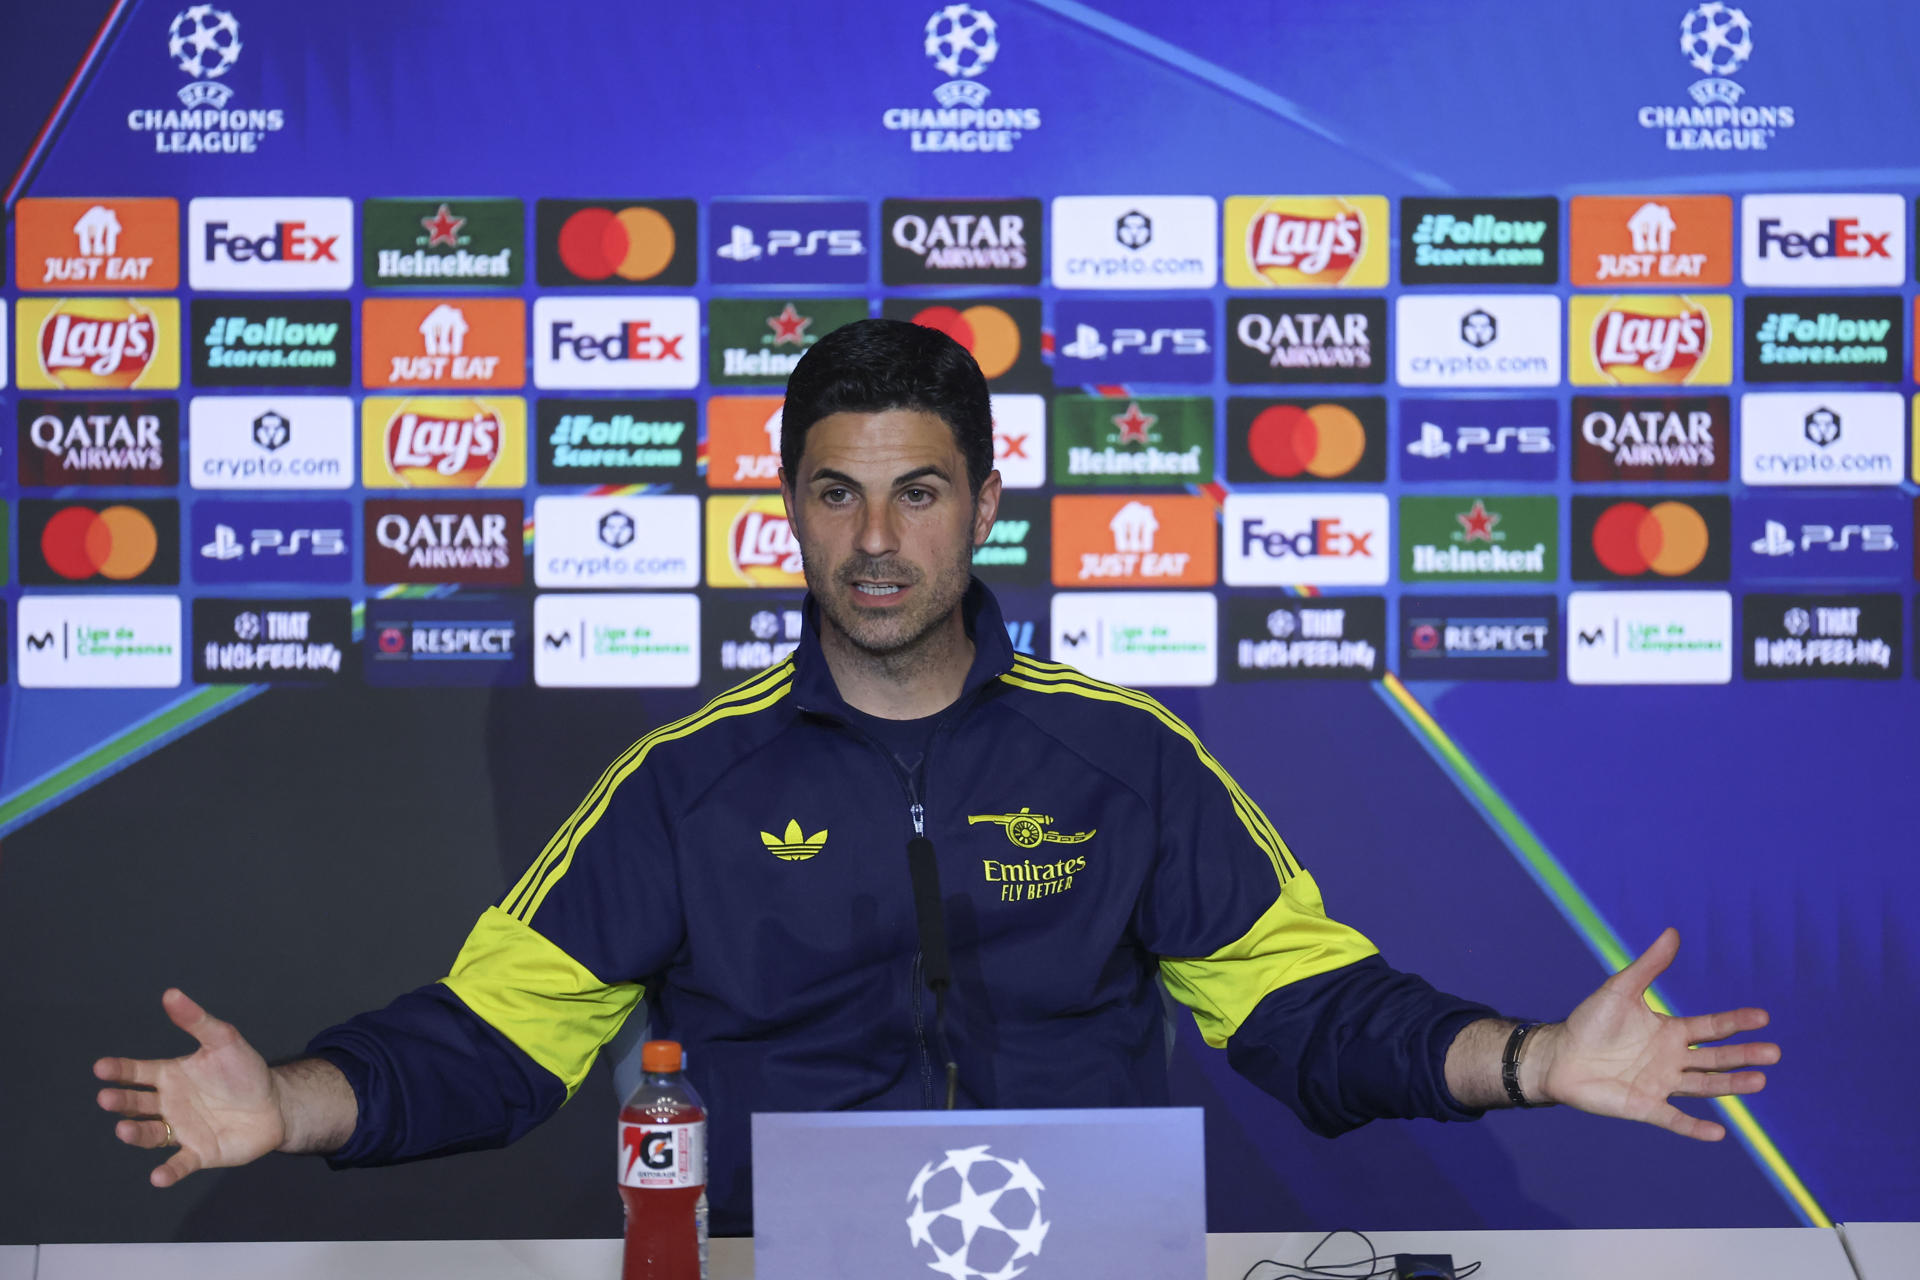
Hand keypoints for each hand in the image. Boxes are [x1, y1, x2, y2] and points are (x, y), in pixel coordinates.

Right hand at [94, 988, 286, 1186]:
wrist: (276, 1104)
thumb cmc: (245, 1072)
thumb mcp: (224, 1040)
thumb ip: (197, 1020)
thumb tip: (171, 993)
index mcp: (170, 1076)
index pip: (137, 1073)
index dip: (119, 1070)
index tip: (101, 1068)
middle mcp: (169, 1105)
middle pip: (136, 1104)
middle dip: (120, 1101)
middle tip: (106, 1097)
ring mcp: (181, 1130)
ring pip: (150, 1133)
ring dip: (135, 1133)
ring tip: (124, 1129)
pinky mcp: (198, 1153)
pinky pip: (179, 1164)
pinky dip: (168, 1172)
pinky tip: (158, 1177)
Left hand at [1526, 928, 1778, 1140]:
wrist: (1558, 1055)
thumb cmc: (1590, 1022)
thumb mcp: (1621, 989)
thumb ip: (1649, 965)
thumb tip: (1673, 932)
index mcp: (1670, 1032)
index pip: (1712, 1028)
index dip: (1736, 1022)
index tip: (1763, 1017)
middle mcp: (1672, 1059)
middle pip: (1716, 1058)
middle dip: (1744, 1055)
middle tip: (1774, 1053)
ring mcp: (1661, 1084)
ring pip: (1704, 1086)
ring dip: (1731, 1085)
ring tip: (1760, 1081)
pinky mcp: (1645, 1106)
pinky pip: (1674, 1119)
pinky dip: (1695, 1128)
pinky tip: (1718, 1134)